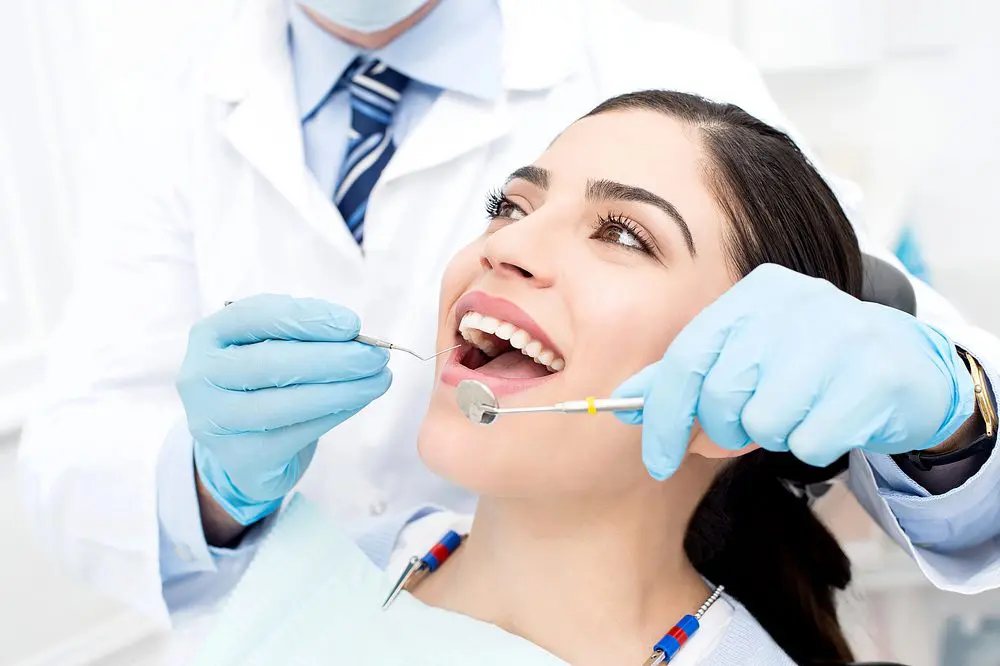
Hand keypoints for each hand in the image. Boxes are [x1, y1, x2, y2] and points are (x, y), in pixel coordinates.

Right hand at [177, 294, 390, 524]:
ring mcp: (215, 420)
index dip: (307, 318)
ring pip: (285, 403)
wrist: (246, 445)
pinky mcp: (240, 456)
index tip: (352, 324)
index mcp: (209, 334)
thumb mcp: (273, 346)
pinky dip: (335, 414)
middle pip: (271, 362)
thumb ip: (305, 335)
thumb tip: (356, 336)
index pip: (256, 316)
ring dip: (342, 390)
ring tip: (380, 380)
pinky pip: (297, 433)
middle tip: (376, 357)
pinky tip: (359, 401)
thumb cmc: (266, 382)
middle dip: (333, 358)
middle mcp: (200, 376)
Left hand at [613, 264, 975, 479]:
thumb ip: (687, 376)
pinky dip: (813, 444)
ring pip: (765, 423)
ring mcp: (837, 335)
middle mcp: (792, 303)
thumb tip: (624, 403)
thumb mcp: (745, 356)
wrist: (907, 366)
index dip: (663, 417)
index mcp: (752, 294)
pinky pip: (810, 441)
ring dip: (774, 435)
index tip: (655, 460)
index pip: (685, 359)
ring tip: (799, 411)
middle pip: (721, 396)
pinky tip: (833, 418)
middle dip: (724, 432)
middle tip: (749, 429)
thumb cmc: (808, 366)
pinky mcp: (874, 376)